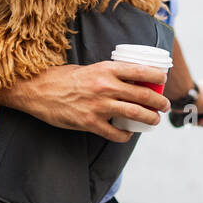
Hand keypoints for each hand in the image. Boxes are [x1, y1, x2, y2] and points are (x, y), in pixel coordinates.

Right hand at [0, 62, 170, 141]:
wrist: (38, 90)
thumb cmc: (64, 78)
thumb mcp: (90, 68)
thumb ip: (109, 74)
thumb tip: (132, 80)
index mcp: (106, 69)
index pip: (141, 70)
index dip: (157, 76)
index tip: (163, 80)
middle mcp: (105, 86)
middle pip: (143, 95)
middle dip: (159, 102)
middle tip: (164, 105)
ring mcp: (98, 105)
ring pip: (134, 114)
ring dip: (149, 118)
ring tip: (154, 120)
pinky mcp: (90, 122)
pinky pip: (115, 133)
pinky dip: (125, 135)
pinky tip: (127, 133)